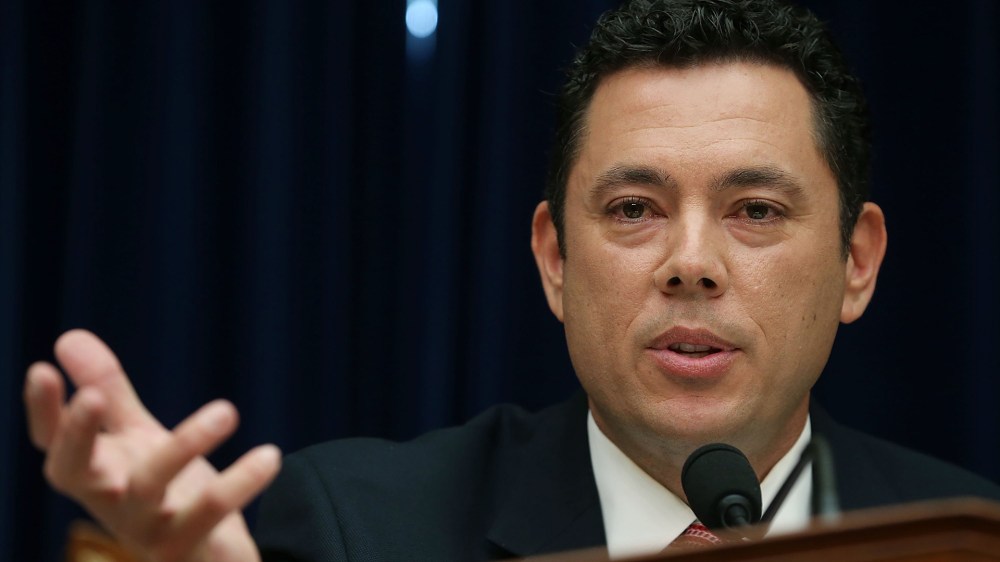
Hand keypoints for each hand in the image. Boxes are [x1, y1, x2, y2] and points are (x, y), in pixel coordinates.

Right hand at [24, 330, 281, 561]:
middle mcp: (108, 500)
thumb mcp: (135, 438)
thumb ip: (110, 393)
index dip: (43, 410)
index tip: (42, 369)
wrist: (202, 554)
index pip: (52, 442)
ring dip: (186, 443)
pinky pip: (211, 512)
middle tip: (94, 396)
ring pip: (153, 485)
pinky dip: (241, 482)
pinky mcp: (184, 546)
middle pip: (79, 469)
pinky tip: (270, 455)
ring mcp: (144, 526)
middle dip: (80, 434)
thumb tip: (69, 337)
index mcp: (90, 471)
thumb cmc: (160, 491)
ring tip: (227, 409)